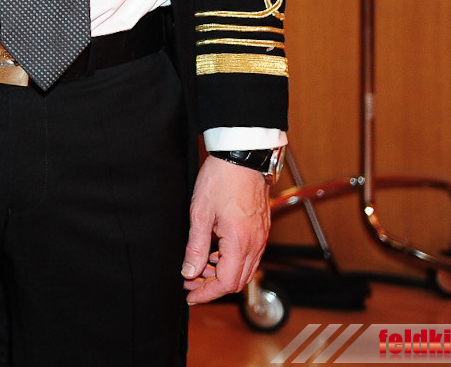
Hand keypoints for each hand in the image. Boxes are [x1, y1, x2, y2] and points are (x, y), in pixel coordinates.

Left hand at [182, 154, 272, 302]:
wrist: (242, 155)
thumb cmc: (221, 178)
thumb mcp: (200, 214)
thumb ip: (196, 247)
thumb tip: (189, 272)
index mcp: (240, 242)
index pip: (226, 283)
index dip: (207, 293)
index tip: (190, 295)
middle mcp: (256, 243)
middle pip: (237, 280)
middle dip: (212, 286)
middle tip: (190, 281)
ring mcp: (261, 236)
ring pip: (244, 269)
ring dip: (221, 273)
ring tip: (198, 266)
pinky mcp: (261, 228)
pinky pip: (249, 255)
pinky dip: (231, 261)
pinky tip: (215, 252)